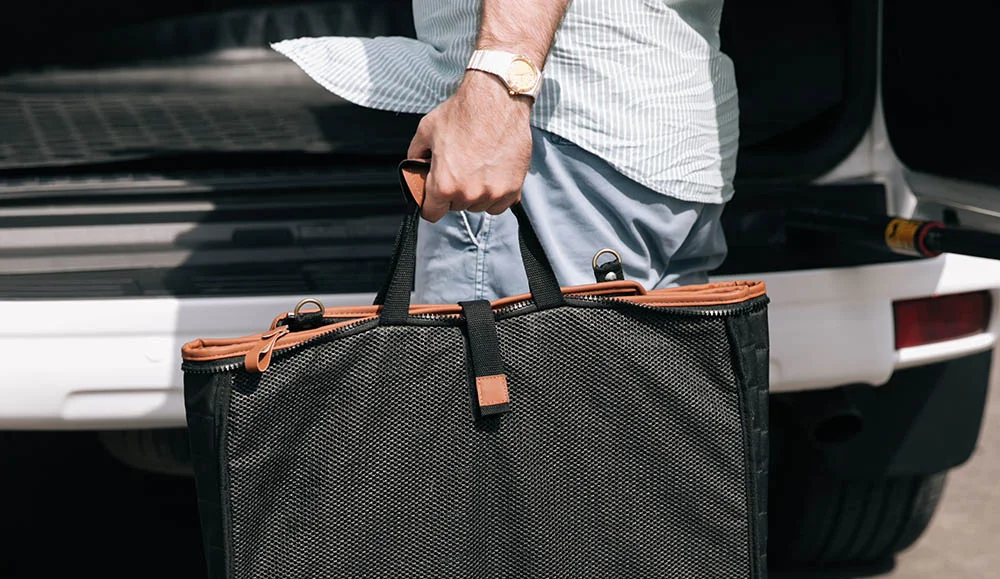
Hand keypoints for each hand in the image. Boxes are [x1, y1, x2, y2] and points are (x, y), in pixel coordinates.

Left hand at [407, 71, 532, 222]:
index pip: (431, 213)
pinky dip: (495, 193)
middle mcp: (468, 193)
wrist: (498, 100)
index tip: (434, 198)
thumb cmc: (464, 112)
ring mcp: (492, 192)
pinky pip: (499, 204)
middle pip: (456, 207)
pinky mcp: (512, 188)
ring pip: (478, 206)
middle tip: (459, 169)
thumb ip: (416, 154)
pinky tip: (492, 174)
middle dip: (454, 192)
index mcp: (443, 184)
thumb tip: (415, 165)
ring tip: (477, 167)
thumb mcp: (427, 130)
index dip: (430, 204)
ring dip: (476, 193)